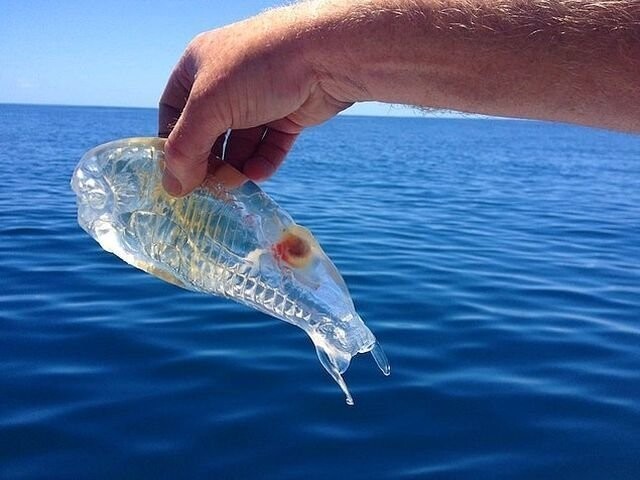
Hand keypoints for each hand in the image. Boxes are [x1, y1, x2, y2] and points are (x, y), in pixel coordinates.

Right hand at [158, 7, 352, 195]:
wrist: (324, 54)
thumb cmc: (258, 68)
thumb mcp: (208, 106)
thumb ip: (186, 148)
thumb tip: (174, 187)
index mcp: (198, 67)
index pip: (173, 111)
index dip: (172, 143)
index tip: (176, 174)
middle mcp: (227, 81)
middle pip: (208, 132)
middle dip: (208, 161)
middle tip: (209, 187)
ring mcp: (259, 98)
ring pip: (241, 143)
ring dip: (236, 166)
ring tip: (236, 183)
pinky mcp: (288, 114)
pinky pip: (269, 145)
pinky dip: (263, 162)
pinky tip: (258, 174)